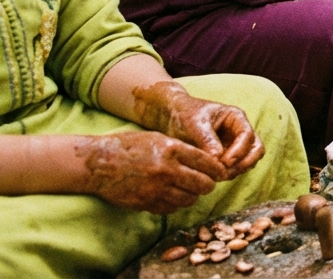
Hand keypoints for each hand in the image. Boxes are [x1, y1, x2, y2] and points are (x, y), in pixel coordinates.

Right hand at [77, 131, 225, 213]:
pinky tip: (173, 197)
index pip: (207, 162)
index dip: (218, 169)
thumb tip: (206, 160)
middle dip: (209, 185)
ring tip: (190, 190)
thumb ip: (181, 149)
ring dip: (193, 196)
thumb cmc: (128, 146)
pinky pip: (171, 208)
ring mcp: (156, 189)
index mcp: (172, 150)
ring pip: (189, 199)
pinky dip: (176, 204)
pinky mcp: (146, 203)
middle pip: (203, 184)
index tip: (221, 172)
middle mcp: (167, 170)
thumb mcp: (158, 138)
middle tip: (208, 184)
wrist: (97, 163)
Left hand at [133, 82, 262, 179]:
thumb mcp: (195, 123)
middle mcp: (239, 132)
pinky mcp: (226, 157)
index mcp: (236, 118)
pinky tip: (212, 176)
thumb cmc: (185, 114)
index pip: (248, 135)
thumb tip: (218, 159)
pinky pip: (234, 168)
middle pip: (256, 150)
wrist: (171, 117)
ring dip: (236, 171)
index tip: (225, 162)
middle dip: (244, 163)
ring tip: (216, 176)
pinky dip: (227, 174)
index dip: (240, 150)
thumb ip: (207, 139)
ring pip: (247, 161)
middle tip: (226, 174)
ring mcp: (234, 145)